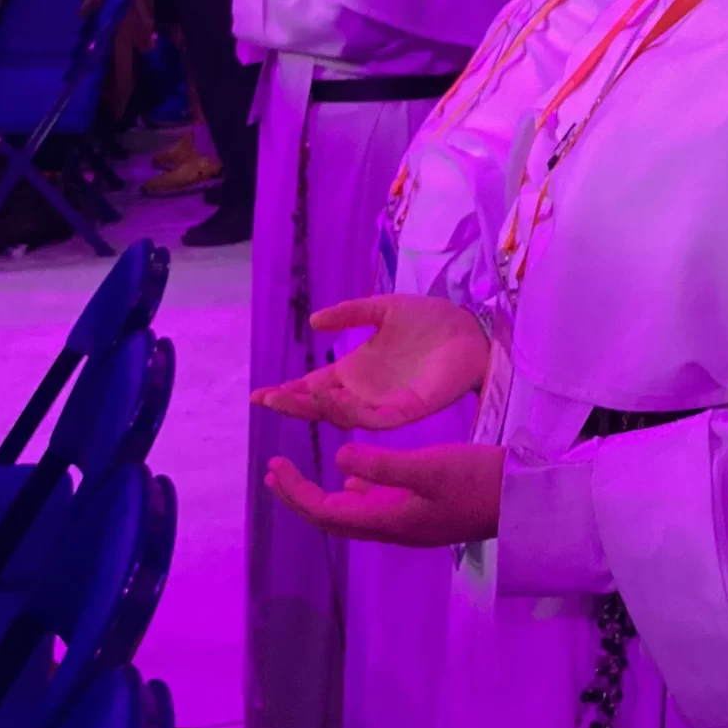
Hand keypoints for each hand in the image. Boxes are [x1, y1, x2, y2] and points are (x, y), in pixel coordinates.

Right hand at [250, 294, 488, 430]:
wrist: (469, 328)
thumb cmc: (429, 320)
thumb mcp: (383, 309)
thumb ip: (350, 314)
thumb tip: (314, 321)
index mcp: (356, 372)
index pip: (314, 387)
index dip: (288, 392)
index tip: (259, 395)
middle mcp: (365, 393)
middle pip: (322, 406)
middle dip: (294, 404)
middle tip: (269, 399)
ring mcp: (385, 404)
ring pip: (344, 416)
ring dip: (319, 407)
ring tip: (296, 395)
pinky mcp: (408, 410)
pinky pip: (375, 418)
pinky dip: (352, 412)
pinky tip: (334, 400)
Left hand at [264, 441, 501, 546]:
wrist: (525, 502)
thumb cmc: (480, 480)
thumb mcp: (430, 466)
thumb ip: (383, 465)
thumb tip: (337, 462)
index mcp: (390, 520)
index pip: (326, 512)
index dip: (296, 492)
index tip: (274, 468)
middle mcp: (394, 529)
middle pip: (333, 519)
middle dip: (300, 497)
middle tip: (275, 474)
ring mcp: (411, 523)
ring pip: (353, 515)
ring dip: (324, 497)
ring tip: (303, 476)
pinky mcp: (426, 514)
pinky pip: (377, 509)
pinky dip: (356, 493)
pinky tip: (356, 479)